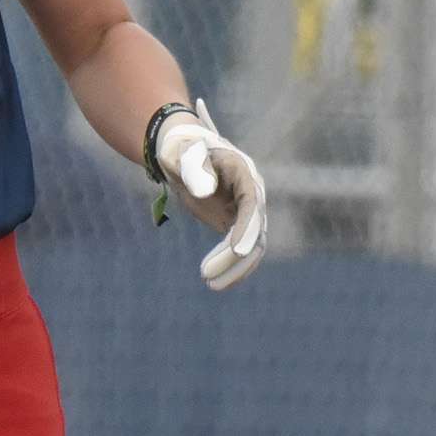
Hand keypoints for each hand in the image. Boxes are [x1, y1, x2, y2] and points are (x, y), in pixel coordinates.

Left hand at [154, 100, 267, 290]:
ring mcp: (246, 210)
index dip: (246, 228)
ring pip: (252, 246)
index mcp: (242, 172)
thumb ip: (192, 167)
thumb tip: (206, 191)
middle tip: (207, 275)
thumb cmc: (180, 150)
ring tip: (210, 284)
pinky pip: (240, 249)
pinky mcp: (236, 223)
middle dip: (235, 256)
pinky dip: (231, 266)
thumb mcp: (180, 154)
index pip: (251, 204)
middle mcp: (251, 193)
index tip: (236, 251)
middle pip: (255, 230)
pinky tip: (215, 281)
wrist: (182, 154)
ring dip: (235, 268)